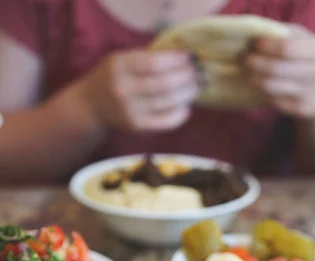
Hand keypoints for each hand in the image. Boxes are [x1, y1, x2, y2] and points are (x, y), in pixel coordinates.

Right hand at [76, 49, 199, 131]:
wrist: (91, 106)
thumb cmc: (111, 77)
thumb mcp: (121, 59)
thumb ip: (145, 57)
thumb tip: (181, 56)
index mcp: (119, 67)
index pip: (154, 63)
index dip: (176, 60)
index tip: (190, 57)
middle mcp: (124, 90)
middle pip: (165, 84)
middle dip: (187, 78)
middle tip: (199, 74)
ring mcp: (131, 111)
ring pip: (168, 102)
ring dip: (187, 94)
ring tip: (196, 87)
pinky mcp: (137, 127)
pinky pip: (166, 121)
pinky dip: (180, 115)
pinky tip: (186, 107)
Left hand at [245, 25, 314, 118]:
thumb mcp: (311, 44)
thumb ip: (289, 36)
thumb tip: (259, 33)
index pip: (287, 48)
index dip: (266, 46)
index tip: (253, 44)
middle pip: (275, 69)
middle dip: (255, 63)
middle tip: (243, 59)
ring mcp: (310, 94)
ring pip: (272, 87)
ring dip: (254, 78)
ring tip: (246, 72)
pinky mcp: (302, 111)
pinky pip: (274, 101)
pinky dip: (263, 93)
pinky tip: (258, 86)